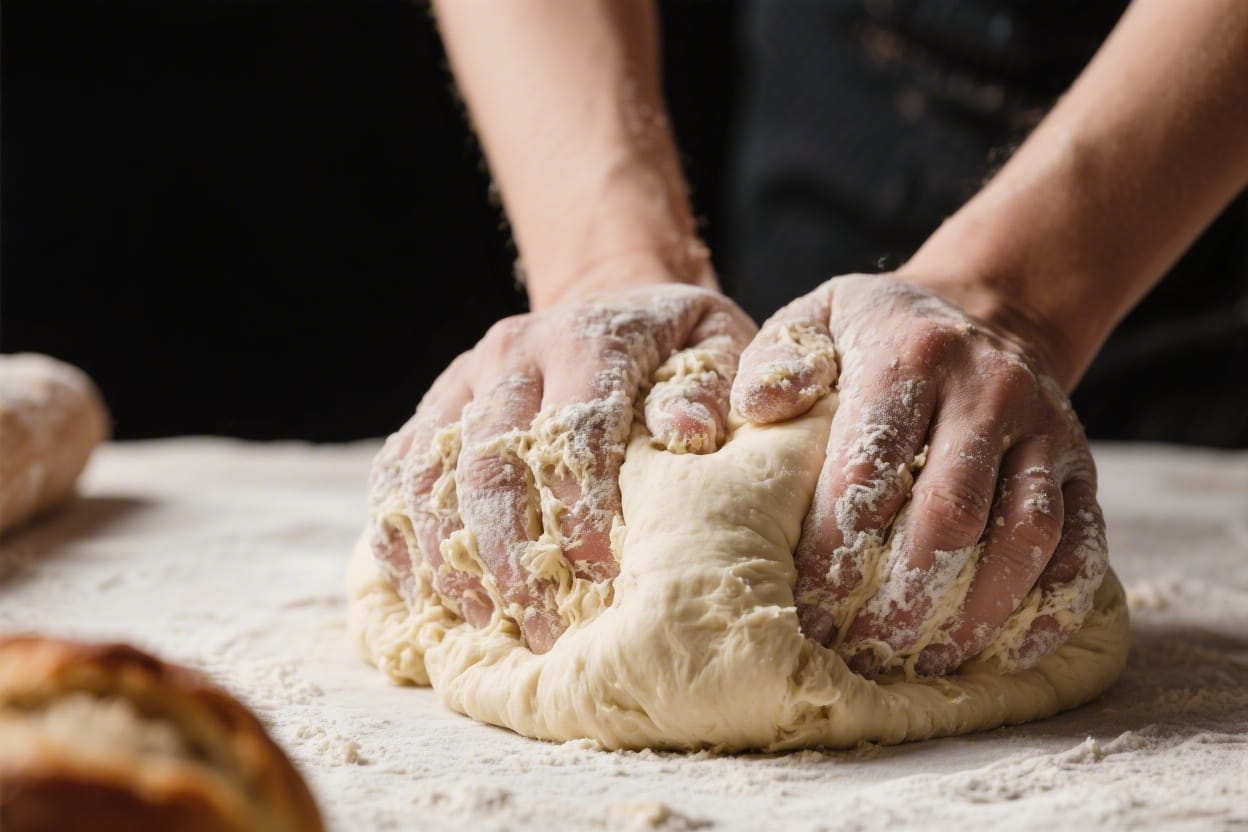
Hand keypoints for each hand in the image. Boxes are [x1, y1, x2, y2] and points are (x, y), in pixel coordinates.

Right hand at [371, 280, 755, 653]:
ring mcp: (462, 380)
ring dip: (450, 553)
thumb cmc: (674, 344)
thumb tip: (687, 433)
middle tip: (539, 624)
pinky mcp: (433, 407)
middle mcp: (512, 353)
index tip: (600, 576)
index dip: (579, 508)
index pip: (572, 428)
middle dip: (510, 550)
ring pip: (430, 471)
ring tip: (487, 621)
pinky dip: (400, 537)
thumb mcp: (716, 344)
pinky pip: (396, 474)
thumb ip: (710, 386)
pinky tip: (426, 595)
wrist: (611, 301)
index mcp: (586, 337)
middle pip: (490, 458)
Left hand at [732, 273, 1107, 676]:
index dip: (837, 552)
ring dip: (975, 614)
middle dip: (901, 598)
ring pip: (1025, 536)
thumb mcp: (818, 317)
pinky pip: (1083, 544)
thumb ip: (780, 357)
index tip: (807, 610)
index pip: (869, 472)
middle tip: (862, 655)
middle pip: (951, 514)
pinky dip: (1052, 606)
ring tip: (925, 666)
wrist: (982, 310)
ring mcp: (1046, 430)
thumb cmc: (877, 333)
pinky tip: (1008, 651)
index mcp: (911, 357)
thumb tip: (760, 408)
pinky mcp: (1082, 465)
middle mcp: (988, 391)